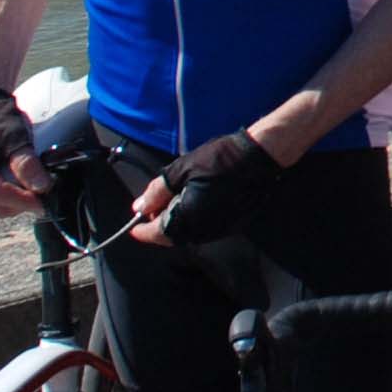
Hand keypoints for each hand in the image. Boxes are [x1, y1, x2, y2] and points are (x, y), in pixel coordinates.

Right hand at [0, 87, 47, 217]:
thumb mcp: (14, 136)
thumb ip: (26, 162)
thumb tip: (42, 186)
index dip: (24, 200)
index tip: (46, 199)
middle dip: (24, 202)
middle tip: (47, 192)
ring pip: (1, 204)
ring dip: (21, 199)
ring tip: (40, 185)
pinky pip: (0, 197)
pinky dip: (16, 194)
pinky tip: (30, 182)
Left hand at [132, 130, 278, 246]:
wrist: (258, 156)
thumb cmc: (219, 159)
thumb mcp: (181, 170)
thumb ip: (157, 192)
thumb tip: (140, 207)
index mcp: (188, 218)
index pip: (158, 233)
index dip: (143, 231)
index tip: (132, 229)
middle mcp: (203, 230)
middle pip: (173, 236)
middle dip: (160, 224)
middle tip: (153, 207)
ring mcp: (220, 229)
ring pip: (189, 232)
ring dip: (177, 221)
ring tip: (174, 200)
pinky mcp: (233, 224)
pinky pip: (205, 228)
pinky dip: (194, 219)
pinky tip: (194, 201)